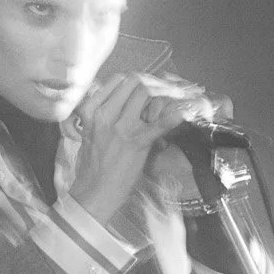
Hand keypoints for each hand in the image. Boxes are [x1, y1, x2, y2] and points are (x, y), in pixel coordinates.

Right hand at [69, 71, 229, 225]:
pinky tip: (186, 111)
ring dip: (164, 92)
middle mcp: (105, 114)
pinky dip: (175, 115)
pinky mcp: (137, 142)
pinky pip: (159, 123)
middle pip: (134, 81)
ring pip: (146, 92)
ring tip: (177, 96)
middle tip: (168, 89)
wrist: (93, 193)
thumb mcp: (88, 133)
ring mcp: (121, 127)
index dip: (137, 79)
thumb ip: (101, 114)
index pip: (118, 80)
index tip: (148, 85)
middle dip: (154, 83)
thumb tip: (119, 103)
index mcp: (92, 110)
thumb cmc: (91, 167)